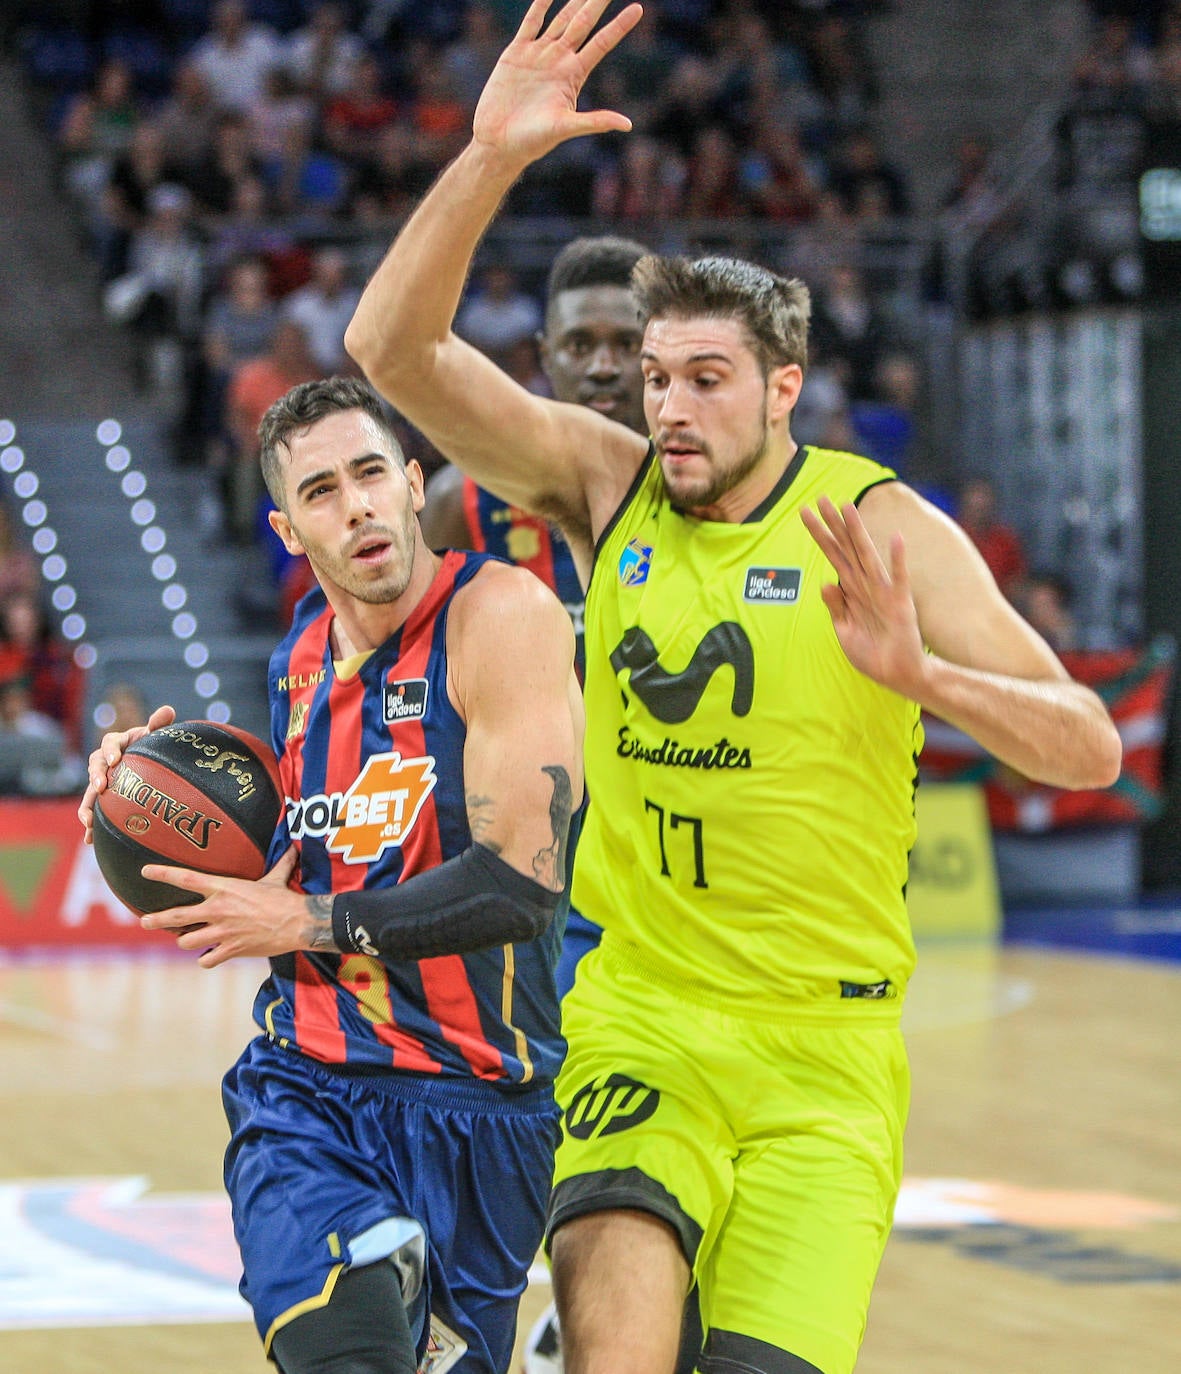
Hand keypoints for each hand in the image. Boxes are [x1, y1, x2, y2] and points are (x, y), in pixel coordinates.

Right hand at [78, 703, 176, 843]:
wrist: (151, 764)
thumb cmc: (153, 747)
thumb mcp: (156, 736)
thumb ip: (159, 724)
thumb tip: (168, 710)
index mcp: (118, 743)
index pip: (110, 743)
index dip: (110, 751)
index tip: (116, 760)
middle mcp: (106, 761)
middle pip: (95, 766)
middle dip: (96, 777)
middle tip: (101, 788)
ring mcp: (103, 780)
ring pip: (89, 792)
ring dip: (87, 805)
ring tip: (88, 821)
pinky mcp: (103, 798)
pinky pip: (93, 810)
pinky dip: (90, 824)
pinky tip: (89, 840)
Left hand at [138, 847, 310, 967]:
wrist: (298, 923)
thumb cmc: (285, 899)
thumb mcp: (277, 878)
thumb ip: (280, 863)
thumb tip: (294, 848)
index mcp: (225, 888)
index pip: (187, 879)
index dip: (163, 874)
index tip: (145, 872)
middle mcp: (218, 909)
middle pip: (176, 916)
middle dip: (155, 920)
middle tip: (144, 921)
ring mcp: (223, 931)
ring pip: (187, 941)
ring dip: (186, 941)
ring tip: (187, 939)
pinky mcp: (231, 949)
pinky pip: (206, 960)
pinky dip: (206, 959)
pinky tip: (208, 957)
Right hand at [472, 0, 642, 170]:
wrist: (499, 142)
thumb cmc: (533, 141)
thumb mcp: (565, 128)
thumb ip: (595, 121)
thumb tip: (628, 124)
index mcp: (574, 75)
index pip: (602, 44)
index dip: (619, 26)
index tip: (638, 9)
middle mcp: (559, 61)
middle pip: (583, 23)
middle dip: (597, 3)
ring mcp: (538, 54)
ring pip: (560, 19)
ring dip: (573, 0)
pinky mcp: (516, 53)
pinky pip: (530, 22)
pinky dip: (539, 5)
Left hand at [801, 496, 928, 698]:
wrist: (898, 674)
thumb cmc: (872, 653)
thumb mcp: (844, 631)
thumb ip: (836, 607)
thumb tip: (825, 583)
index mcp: (852, 590)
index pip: (834, 555)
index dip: (821, 535)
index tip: (806, 513)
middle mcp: (866, 585)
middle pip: (846, 548)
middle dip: (833, 525)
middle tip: (820, 498)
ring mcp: (884, 592)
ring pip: (867, 556)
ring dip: (858, 532)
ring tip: (848, 508)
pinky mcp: (900, 604)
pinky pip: (899, 579)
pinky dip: (898, 560)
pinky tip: (896, 539)